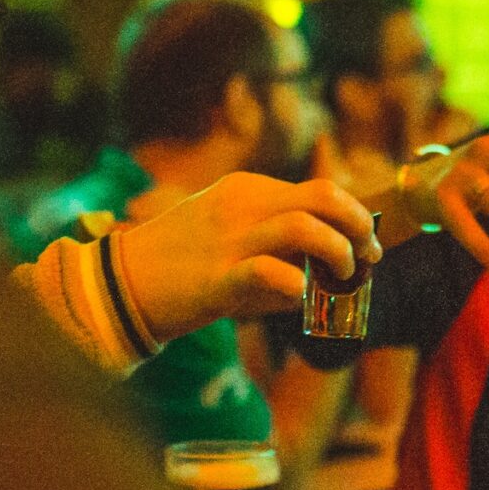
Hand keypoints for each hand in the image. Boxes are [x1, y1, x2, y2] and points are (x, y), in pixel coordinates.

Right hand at [116, 173, 379, 341]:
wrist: (118, 285)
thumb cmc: (178, 267)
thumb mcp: (226, 237)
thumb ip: (272, 246)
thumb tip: (320, 275)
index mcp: (246, 190)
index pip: (319, 190)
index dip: (354, 216)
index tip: (367, 244)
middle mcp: (242, 206)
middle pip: (323, 196)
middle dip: (359, 225)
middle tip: (370, 256)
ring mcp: (229, 240)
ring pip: (305, 227)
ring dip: (339, 253)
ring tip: (342, 277)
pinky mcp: (217, 277)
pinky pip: (270, 272)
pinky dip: (298, 286)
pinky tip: (302, 299)